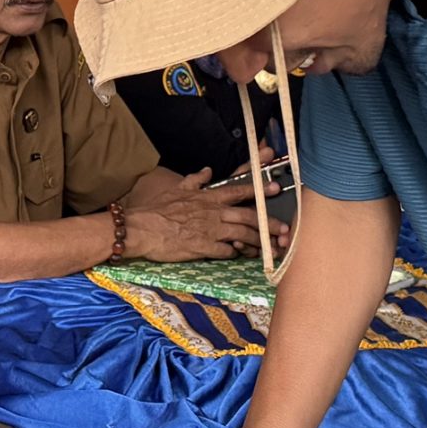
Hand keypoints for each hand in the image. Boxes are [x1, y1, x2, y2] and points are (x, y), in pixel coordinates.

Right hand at [121, 168, 285, 262]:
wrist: (140, 228)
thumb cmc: (157, 209)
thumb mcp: (177, 188)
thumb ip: (195, 180)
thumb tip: (208, 170)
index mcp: (207, 198)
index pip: (239, 191)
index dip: (259, 191)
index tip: (275, 190)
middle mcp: (212, 213)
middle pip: (248, 217)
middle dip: (269, 223)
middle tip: (285, 230)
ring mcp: (209, 231)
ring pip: (242, 235)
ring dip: (259, 242)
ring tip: (273, 249)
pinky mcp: (203, 248)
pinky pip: (226, 251)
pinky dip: (237, 254)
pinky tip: (244, 257)